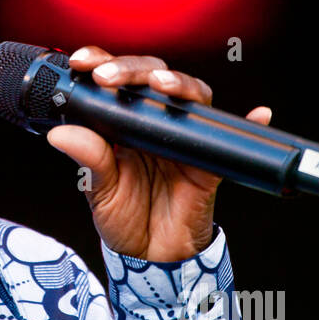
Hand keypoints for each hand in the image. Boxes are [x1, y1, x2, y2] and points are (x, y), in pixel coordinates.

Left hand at [45, 46, 272, 262]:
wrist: (152, 257)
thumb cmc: (125, 218)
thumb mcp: (99, 189)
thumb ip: (87, 159)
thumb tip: (61, 134)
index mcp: (123, 123)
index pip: (116, 81)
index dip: (102, 63)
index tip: (83, 62)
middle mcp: (155, 122)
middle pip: (152, 76)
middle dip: (132, 69)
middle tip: (109, 77)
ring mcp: (183, 137)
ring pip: (190, 95)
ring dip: (178, 83)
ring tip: (161, 83)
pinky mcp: (207, 160)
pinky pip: (228, 138)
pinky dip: (249, 122)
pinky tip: (258, 113)